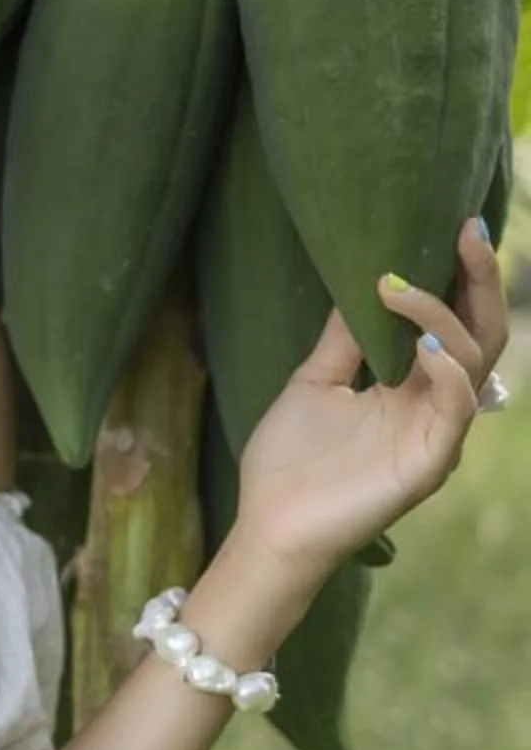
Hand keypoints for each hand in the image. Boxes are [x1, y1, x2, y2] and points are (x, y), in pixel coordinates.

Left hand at [234, 216, 510, 586]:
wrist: (268, 526)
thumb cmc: (290, 462)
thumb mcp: (316, 381)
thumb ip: (345, 337)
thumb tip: (362, 278)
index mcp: (413, 386)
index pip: (456, 321)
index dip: (462, 276)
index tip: (455, 224)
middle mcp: (435, 406)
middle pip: (482, 334)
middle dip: (479, 280)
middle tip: (465, 230)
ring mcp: (437, 434)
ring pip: (472, 363)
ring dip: (441, 317)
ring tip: (399, 287)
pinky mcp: (429, 464)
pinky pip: (456, 410)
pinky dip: (447, 372)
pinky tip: (423, 346)